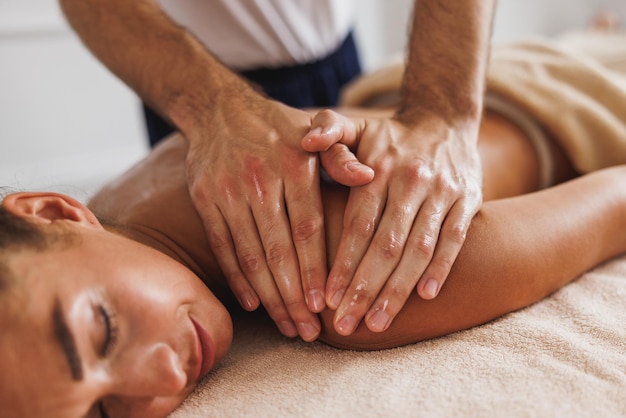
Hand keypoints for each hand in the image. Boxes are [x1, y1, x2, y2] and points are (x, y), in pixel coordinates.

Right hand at [185, 99, 372, 341]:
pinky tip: (252, 304)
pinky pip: (222, 246)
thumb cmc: (279, 127)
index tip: (324, 305)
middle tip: (309, 331)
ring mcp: (228, 191)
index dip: (315, 270)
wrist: (219, 108)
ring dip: (268, 297)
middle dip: (293, 297)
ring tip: (286, 326)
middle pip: (279, 250)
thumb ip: (341, 156)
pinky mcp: (205, 199)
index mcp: (294, 165)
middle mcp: (260, 180)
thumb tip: (369, 175)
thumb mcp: (314, 131)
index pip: (308, 229)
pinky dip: (236, 278)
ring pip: (250, 255)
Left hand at [302, 109, 482, 335]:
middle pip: (386, 244)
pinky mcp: (468, 200)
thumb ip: (327, 131)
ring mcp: (442, 192)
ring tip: (377, 322)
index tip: (328, 299)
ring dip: (398, 289)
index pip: (358, 224)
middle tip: (346, 323)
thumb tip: (304, 143)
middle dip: (365, 288)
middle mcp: (411, 181)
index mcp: (378, 167)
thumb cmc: (388, 135)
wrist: (445, 118)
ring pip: (419, 249)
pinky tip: (426, 297)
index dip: (343, 264)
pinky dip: (441, 268)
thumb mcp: (355, 125)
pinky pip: (454, 239)